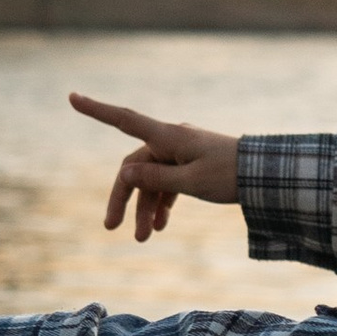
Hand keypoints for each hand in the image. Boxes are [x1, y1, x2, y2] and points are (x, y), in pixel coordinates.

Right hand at [69, 95, 242, 238]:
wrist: (265, 175)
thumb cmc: (230, 175)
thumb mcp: (190, 181)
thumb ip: (155, 178)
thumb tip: (123, 175)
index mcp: (168, 137)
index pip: (123, 119)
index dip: (96, 110)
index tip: (71, 97)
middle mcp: (171, 140)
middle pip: (135, 167)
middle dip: (124, 198)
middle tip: (113, 229)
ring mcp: (181, 152)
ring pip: (152, 179)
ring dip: (145, 208)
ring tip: (144, 238)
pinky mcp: (192, 164)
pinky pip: (168, 182)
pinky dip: (162, 202)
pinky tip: (160, 225)